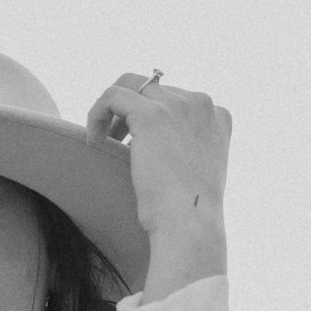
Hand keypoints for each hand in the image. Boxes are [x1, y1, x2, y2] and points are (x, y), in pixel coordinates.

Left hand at [87, 74, 229, 299]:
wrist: (189, 225)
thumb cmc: (189, 214)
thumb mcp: (195, 174)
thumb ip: (184, 151)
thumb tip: (158, 150)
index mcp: (218, 116)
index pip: (178, 101)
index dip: (153, 119)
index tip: (139, 145)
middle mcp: (201, 103)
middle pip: (154, 90)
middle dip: (131, 113)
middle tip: (116, 142)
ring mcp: (178, 105)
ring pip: (132, 85)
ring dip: (113, 111)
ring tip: (102, 141)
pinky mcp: (150, 115)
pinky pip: (112, 95)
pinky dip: (97, 114)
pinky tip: (93, 141)